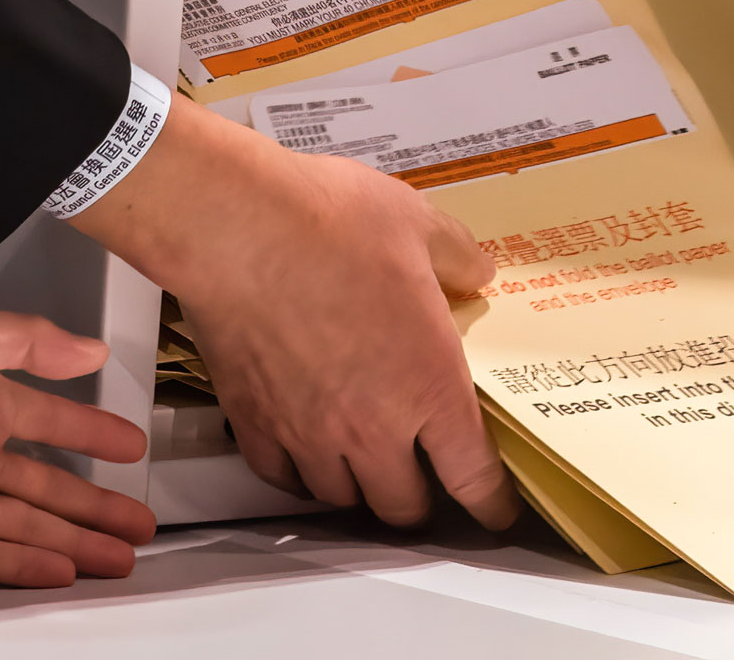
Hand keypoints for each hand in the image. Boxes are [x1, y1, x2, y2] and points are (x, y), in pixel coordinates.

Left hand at [0, 304, 156, 586]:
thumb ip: (32, 343)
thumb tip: (93, 349)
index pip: (54, 424)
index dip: (95, 435)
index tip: (133, 447)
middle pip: (50, 487)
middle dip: (98, 507)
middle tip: (140, 525)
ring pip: (27, 526)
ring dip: (74, 543)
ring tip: (120, 560)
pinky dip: (23, 566)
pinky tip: (63, 574)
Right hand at [71, 96, 518, 530]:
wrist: (238, 225)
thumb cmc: (328, 223)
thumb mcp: (418, 225)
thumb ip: (456, 257)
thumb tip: (475, 272)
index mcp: (429, 384)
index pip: (472, 476)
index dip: (490, 504)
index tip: (496, 510)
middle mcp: (372, 425)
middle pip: (404, 506)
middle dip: (421, 502)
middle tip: (426, 483)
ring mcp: (308, 431)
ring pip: (341, 498)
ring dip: (360, 490)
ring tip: (366, 470)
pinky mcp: (255, 421)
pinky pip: (282, 476)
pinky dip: (299, 475)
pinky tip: (304, 456)